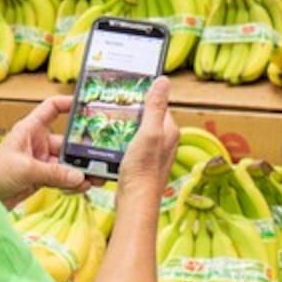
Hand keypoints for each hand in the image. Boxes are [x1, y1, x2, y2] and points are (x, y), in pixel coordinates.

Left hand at [0, 96, 87, 208]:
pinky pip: (61, 178)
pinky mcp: (39, 179)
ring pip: (66, 163)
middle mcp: (36, 143)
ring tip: (97, 177)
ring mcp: (39, 161)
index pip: (51, 108)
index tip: (87, 105)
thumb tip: (80, 176)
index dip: (67, 103)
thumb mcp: (25, 169)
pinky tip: (83, 187)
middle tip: (101, 157)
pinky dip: (72, 182)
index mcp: (29, 129)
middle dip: (82, 151)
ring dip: (80, 170)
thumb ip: (54, 173)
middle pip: (65, 141)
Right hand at [117, 77, 177, 199]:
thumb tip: (164, 80)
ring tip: (110, 124)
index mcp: (170, 130)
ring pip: (138, 131)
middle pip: (147, 117)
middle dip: (132, 112)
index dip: (143, 98)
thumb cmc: (143, 168)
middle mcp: (165, 140)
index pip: (158, 104)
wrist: (136, 200)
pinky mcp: (143, 162)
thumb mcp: (149, 132)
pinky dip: (122, 141)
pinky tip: (112, 142)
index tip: (127, 93)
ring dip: (125, 127)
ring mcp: (154, 152)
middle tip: (114, 108)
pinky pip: (132, 144)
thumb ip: (156, 107)